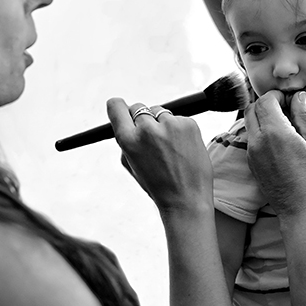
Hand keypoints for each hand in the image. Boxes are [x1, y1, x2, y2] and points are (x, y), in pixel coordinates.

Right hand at [106, 99, 213, 217]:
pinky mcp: (189, 124)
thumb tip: (129, 120)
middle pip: (139, 108)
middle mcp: (148, 129)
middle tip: (152, 139)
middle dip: (143, 119)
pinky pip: (179, 118)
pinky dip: (180, 129)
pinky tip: (183, 148)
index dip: (118, 108)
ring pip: (160, 112)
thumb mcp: (132, 165)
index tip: (121, 109)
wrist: (186, 199)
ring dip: (162, 124)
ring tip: (170, 148)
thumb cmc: (158, 185)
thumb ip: (127, 142)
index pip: (116, 106)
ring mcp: (170, 125)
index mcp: (128, 140)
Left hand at [244, 91, 305, 217]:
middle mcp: (258, 141)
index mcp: (275, 133)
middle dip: (267, 104)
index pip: (265, 100)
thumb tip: (298, 97)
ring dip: (262, 117)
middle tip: (285, 110)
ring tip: (284, 127)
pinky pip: (251, 138)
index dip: (277, 96)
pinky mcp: (250, 163)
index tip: (290, 101)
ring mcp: (251, 153)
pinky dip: (261, 132)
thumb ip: (303, 115)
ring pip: (249, 123)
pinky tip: (279, 142)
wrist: (300, 209)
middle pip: (252, 108)